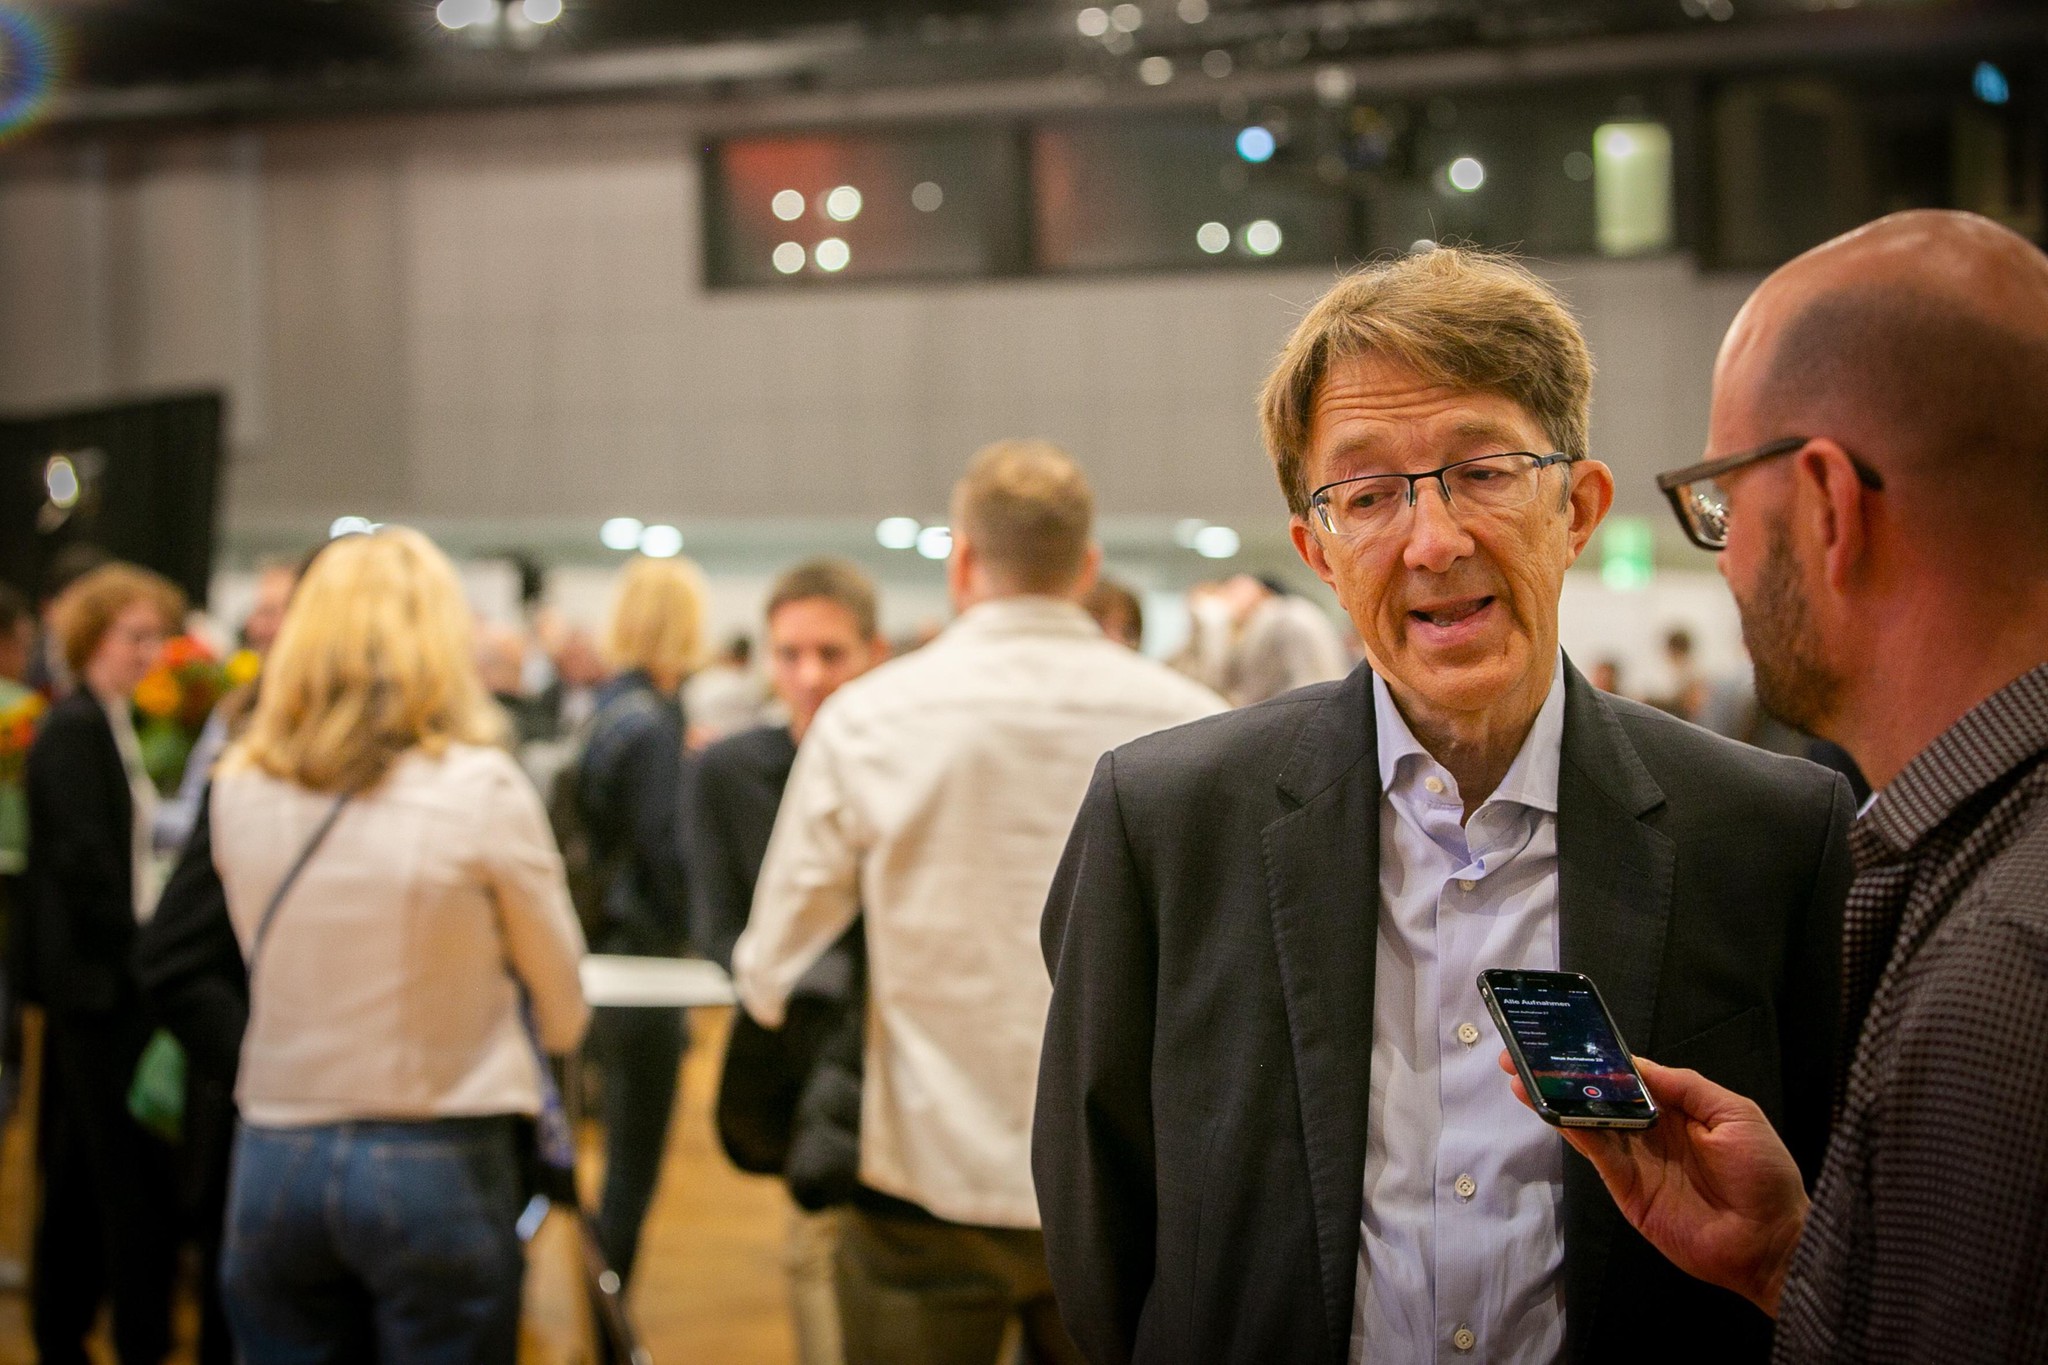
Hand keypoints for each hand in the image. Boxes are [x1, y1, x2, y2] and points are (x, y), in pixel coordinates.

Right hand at [1499, 1052, 1809, 1315]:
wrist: (1769, 1242)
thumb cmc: (1763, 1175)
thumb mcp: (1735, 1115)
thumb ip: (1687, 1087)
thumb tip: (1639, 1065)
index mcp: (1678, 1110)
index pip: (1630, 1078)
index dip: (1600, 1058)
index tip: (1568, 1036)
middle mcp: (1650, 1131)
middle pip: (1599, 1096)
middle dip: (1564, 1075)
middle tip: (1525, 1054)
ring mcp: (1635, 1159)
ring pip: (1587, 1121)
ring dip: (1554, 1098)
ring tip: (1520, 1076)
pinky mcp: (1624, 1186)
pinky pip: (1593, 1151)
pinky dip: (1569, 1129)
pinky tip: (1546, 1109)